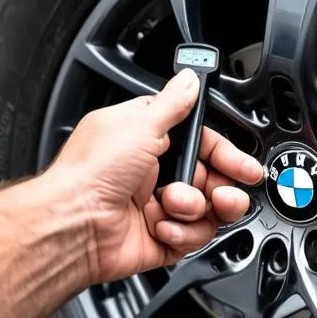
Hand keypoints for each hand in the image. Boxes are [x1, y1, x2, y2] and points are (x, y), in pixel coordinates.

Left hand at [47, 68, 263, 282]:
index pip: (201, 142)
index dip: (225, 153)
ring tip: (176, 205)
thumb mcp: (139, 123)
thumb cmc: (91, 171)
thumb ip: (173, 103)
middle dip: (223, 186)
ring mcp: (156, 207)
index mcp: (146, 139)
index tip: (244, 164)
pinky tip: (160, 225)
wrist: (72, 224)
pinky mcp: (158, 238)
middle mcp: (152, 172)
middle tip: (225, 191)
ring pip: (206, 211)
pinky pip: (192, 238)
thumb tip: (190, 78)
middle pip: (210, 179)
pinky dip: (181, 232)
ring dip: (196, 208)